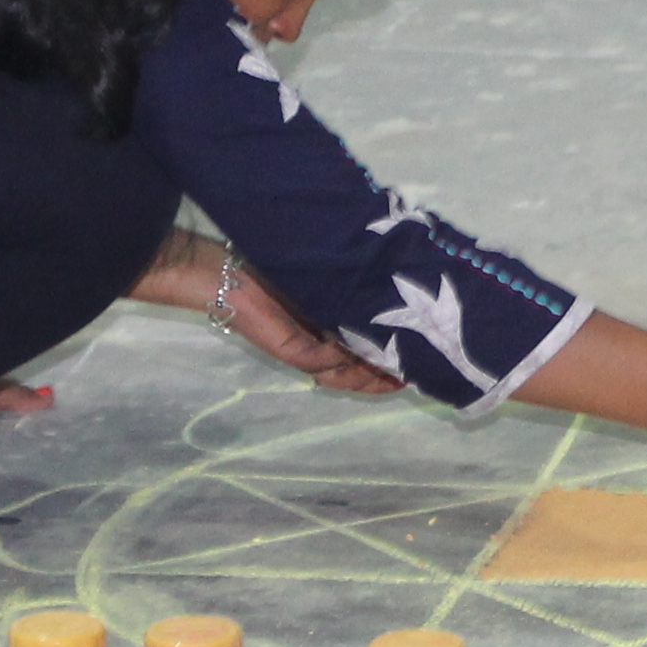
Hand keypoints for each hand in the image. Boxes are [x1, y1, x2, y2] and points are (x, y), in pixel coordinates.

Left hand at [212, 260, 403, 396]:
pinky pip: (323, 364)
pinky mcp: (293, 351)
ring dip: (369, 375)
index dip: (391, 364)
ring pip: (343, 375)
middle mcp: (318, 348)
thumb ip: (349, 300)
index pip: (364, 357)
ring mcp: (306, 353)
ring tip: (395, 373)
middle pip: (358, 374)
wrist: (228, 275)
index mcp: (327, 334)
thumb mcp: (325, 286)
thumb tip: (389, 311)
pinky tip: (360, 355)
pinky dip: (342, 362)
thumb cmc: (276, 270)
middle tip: (413, 375)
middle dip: (385, 376)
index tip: (418, 364)